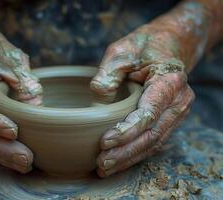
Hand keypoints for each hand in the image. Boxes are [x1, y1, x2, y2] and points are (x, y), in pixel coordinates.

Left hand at [91, 24, 194, 176]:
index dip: (127, 131)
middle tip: (102, 163)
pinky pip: (153, 140)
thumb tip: (98, 92)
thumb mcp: (124, 49)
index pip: (148, 114)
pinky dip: (135, 153)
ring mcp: (176, 112)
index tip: (105, 142)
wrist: (169, 45)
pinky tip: (118, 161)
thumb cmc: (145, 46)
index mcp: (169, 81)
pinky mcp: (168, 118)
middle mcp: (178, 101)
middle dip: (125, 152)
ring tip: (105, 168)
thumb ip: (111, 70)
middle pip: (152, 135)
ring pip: (153, 142)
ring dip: (129, 157)